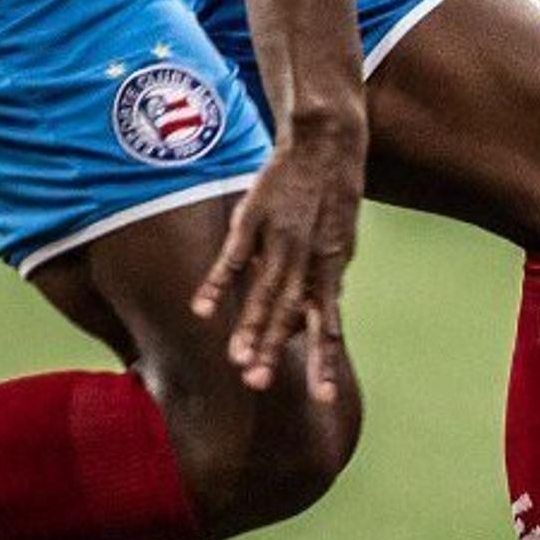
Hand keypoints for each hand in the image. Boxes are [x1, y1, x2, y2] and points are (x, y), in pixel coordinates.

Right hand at [193, 133, 362, 399]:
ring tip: (235, 360)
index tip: (323, 398)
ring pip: (265, 290)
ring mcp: (283, 238)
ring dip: (250, 326)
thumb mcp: (338, 239)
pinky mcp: (256, 218)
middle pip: (291, 312)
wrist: (328, 142)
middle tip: (258, 385)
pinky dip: (217, 283)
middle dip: (274, 350)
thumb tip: (317, 311)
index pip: (328, 324)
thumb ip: (325, 278)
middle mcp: (309, 258)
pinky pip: (234, 256)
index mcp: (331, 268)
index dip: (324, 360)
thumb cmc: (330, 196)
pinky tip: (200, 310)